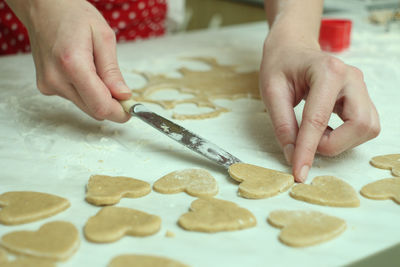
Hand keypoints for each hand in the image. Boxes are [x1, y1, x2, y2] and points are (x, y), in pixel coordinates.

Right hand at [14, 0, 130, 121]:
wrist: (43, 8)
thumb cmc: (73, 16)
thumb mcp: (103, 37)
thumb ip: (112, 70)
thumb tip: (123, 95)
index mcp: (73, 64)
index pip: (100, 105)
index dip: (119, 112)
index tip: (130, 110)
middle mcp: (56, 79)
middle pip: (93, 110)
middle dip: (112, 105)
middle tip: (123, 93)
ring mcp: (49, 85)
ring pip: (85, 106)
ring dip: (98, 97)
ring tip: (99, 71)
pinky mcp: (46, 87)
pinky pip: (75, 98)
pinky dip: (86, 92)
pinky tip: (85, 72)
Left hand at [259, 38, 379, 181]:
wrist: (293, 48)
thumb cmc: (280, 65)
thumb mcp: (271, 92)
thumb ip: (282, 125)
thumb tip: (292, 156)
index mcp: (327, 71)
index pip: (319, 119)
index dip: (308, 150)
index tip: (298, 172)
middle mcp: (352, 78)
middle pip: (359, 125)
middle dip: (332, 144)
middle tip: (306, 141)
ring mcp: (361, 87)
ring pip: (367, 129)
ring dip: (340, 141)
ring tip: (314, 132)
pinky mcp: (362, 98)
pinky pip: (364, 127)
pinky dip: (345, 136)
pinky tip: (325, 129)